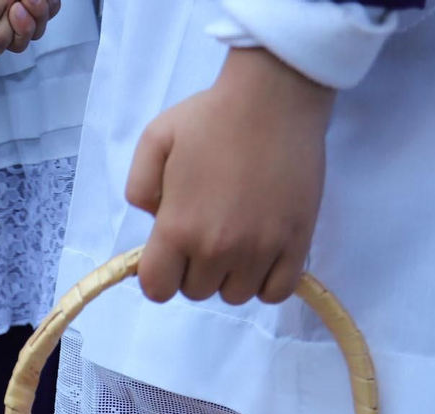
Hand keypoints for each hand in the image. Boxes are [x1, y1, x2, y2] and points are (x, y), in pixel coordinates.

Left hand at [125, 48, 333, 305]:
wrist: (274, 97)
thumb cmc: (211, 116)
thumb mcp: (154, 140)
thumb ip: (139, 187)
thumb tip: (153, 220)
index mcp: (177, 227)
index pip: (157, 289)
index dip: (160, 274)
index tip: (170, 253)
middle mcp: (216, 248)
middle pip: (197, 292)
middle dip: (195, 269)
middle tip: (208, 232)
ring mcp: (259, 249)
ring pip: (236, 295)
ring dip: (231, 275)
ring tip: (237, 239)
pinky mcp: (296, 243)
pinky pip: (277, 292)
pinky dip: (267, 281)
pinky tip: (262, 255)